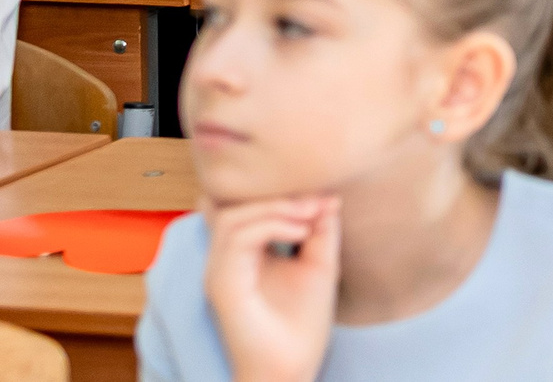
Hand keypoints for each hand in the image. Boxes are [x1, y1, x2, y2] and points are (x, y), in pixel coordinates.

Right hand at [202, 195, 339, 381]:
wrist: (291, 368)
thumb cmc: (303, 323)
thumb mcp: (321, 265)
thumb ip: (322, 229)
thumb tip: (328, 195)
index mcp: (245, 254)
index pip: (242, 208)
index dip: (279, 193)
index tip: (323, 198)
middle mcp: (226, 261)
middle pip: (233, 205)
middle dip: (280, 196)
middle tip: (319, 202)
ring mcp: (219, 272)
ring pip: (232, 217)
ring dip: (275, 207)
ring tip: (310, 215)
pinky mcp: (222, 285)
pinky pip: (236, 239)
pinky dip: (271, 225)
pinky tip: (301, 233)